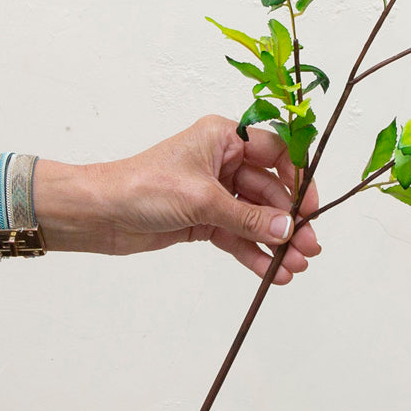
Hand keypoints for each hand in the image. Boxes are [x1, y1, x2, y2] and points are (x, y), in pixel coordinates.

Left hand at [74, 115, 320, 281]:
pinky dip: (253, 253)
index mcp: (224, 138)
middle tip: (309, 247)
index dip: (297, 178)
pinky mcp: (203, 219)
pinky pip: (237, 235)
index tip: (310, 206)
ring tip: (295, 267)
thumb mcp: (202, 200)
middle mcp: (222, 162)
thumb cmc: (142, 187)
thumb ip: (248, 217)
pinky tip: (271, 272)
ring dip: (275, 241)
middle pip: (269, 191)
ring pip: (255, 217)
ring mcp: (214, 192)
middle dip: (289, 220)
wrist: (99, 214)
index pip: (275, 152)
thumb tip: (288, 229)